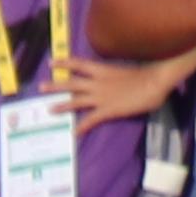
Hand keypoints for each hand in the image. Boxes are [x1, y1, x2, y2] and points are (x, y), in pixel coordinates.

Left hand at [57, 55, 174, 133]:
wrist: (154, 81)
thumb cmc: (147, 74)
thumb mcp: (126, 71)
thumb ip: (116, 76)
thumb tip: (115, 80)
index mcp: (103, 70)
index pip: (78, 63)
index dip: (64, 63)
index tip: (51, 62)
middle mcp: (98, 82)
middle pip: (72, 83)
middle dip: (55, 86)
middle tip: (41, 87)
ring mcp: (102, 97)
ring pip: (76, 100)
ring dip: (62, 105)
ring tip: (49, 109)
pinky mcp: (109, 110)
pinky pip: (91, 120)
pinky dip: (82, 127)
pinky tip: (74, 133)